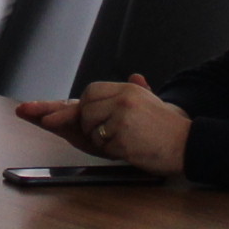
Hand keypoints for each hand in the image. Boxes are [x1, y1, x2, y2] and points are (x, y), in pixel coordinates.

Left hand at [30, 77, 189, 178]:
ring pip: (89, 128)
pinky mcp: (122, 134)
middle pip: (83, 110)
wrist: (189, 144)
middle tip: (109, 134)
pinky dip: (111, 151)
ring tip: (127, 140)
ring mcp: (121, 115)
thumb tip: (136, 76)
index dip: (69, 107)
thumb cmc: (169, 129)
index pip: (88, 94)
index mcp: (127, 89)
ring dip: (101, 140)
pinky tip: (129, 148)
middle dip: (87, 125)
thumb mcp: (154, 104)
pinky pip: (101, 145)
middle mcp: (122, 98)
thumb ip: (138, 92)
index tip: (39, 112)